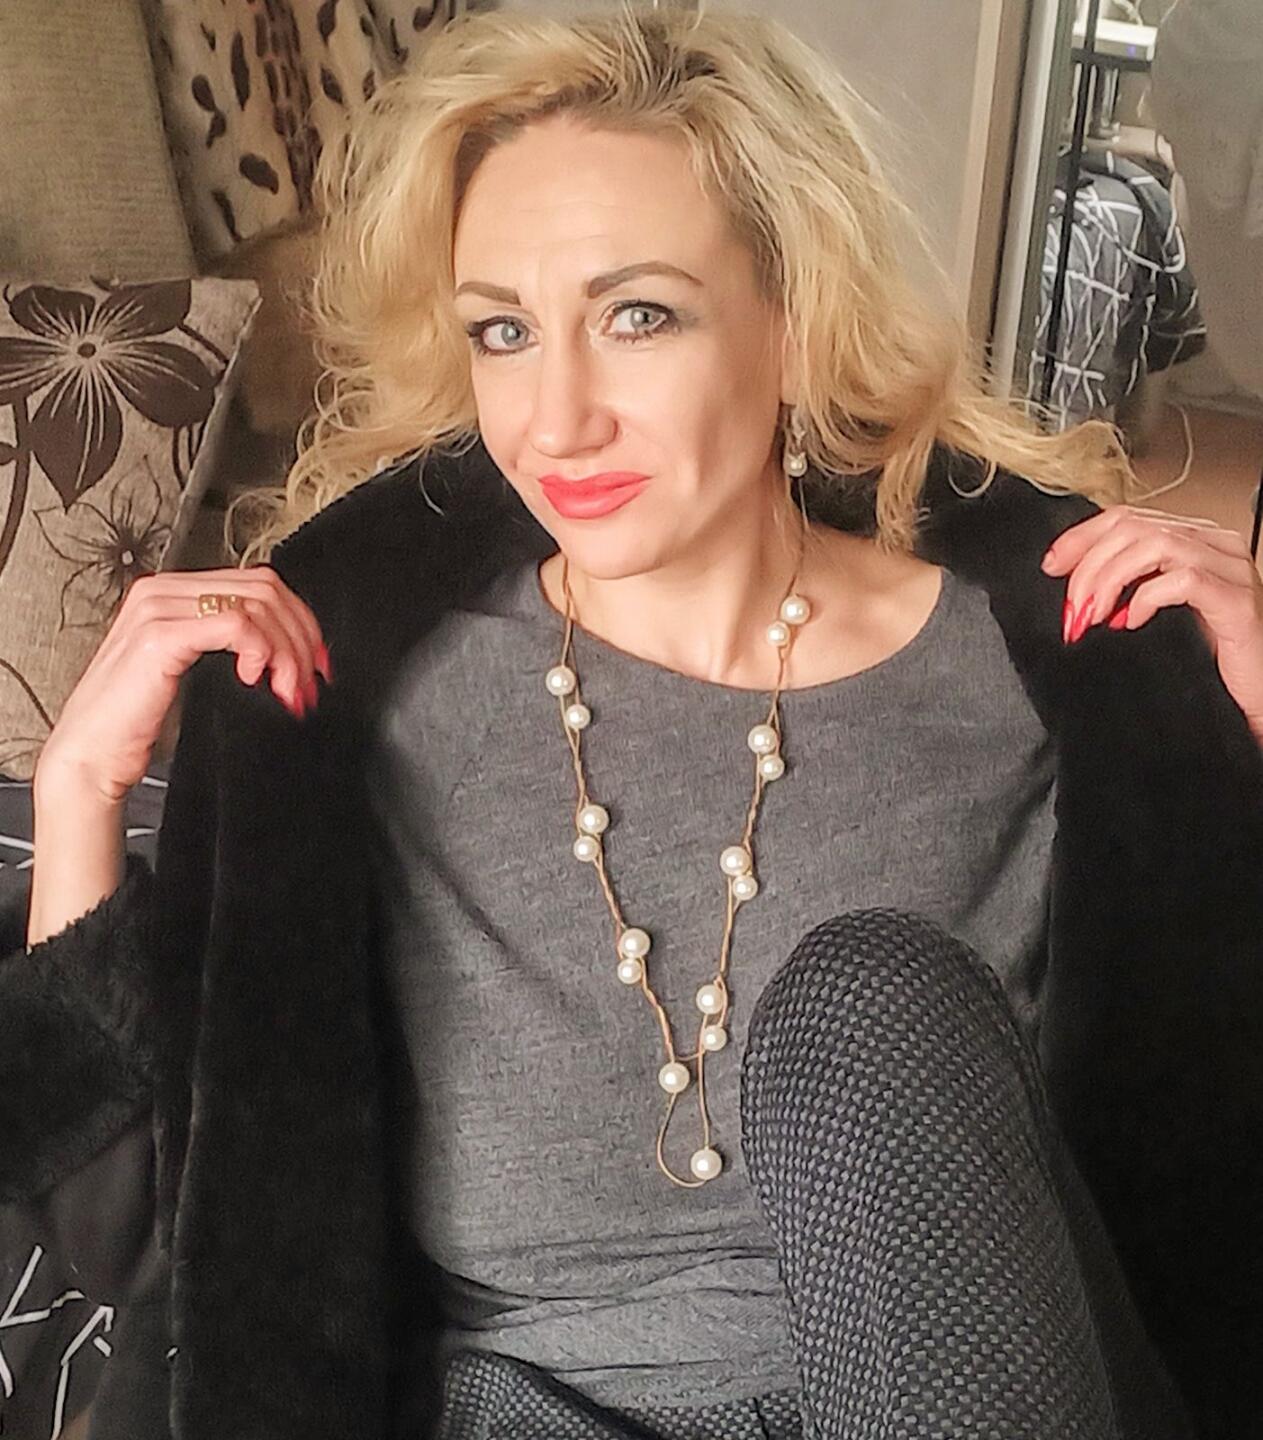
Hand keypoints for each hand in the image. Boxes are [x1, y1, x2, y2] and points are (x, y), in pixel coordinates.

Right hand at [36, 565, 332, 807]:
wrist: (92, 755)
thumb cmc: (137, 721)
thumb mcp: (196, 673)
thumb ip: (233, 649)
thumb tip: (292, 653)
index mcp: (173, 593)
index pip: (258, 583)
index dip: (300, 620)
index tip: (317, 661)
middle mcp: (164, 590)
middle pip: (265, 589)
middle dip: (300, 637)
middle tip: (308, 681)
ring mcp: (159, 608)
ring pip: (257, 605)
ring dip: (287, 651)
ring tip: (287, 689)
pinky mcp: (160, 635)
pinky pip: (236, 624)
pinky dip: (261, 651)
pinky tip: (256, 679)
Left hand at [1041, 505, 1262, 742]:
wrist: (1254, 693)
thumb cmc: (1206, 656)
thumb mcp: (1156, 612)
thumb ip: (1128, 586)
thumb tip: (1074, 582)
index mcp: (1194, 539)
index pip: (1128, 516)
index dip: (1082, 537)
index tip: (1052, 566)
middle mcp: (1216, 544)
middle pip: (1135, 527)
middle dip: (1090, 566)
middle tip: (1073, 608)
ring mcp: (1230, 569)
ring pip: (1155, 545)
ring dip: (1110, 580)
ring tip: (1093, 616)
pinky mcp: (1237, 600)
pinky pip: (1183, 580)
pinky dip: (1146, 598)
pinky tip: (1130, 622)